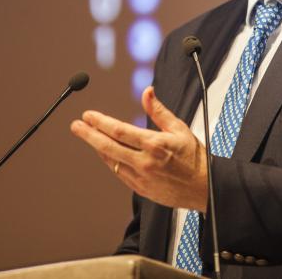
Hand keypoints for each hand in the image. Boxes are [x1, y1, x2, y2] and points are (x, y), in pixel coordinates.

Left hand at [70, 86, 208, 211]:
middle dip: (89, 135)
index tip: (88, 115)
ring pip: (112, 161)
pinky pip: (120, 173)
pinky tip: (105, 153)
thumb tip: (147, 92)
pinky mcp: (141, 189)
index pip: (120, 131)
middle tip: (76, 126)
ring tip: (87, 136)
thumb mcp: (179, 128)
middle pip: (109, 147)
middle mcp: (145, 162)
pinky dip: (110, 161)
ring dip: (97, 148)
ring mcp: (141, 177)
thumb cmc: (194, 156)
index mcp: (155, 145)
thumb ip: (159, 111)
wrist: (205, 188)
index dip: (101, 122)